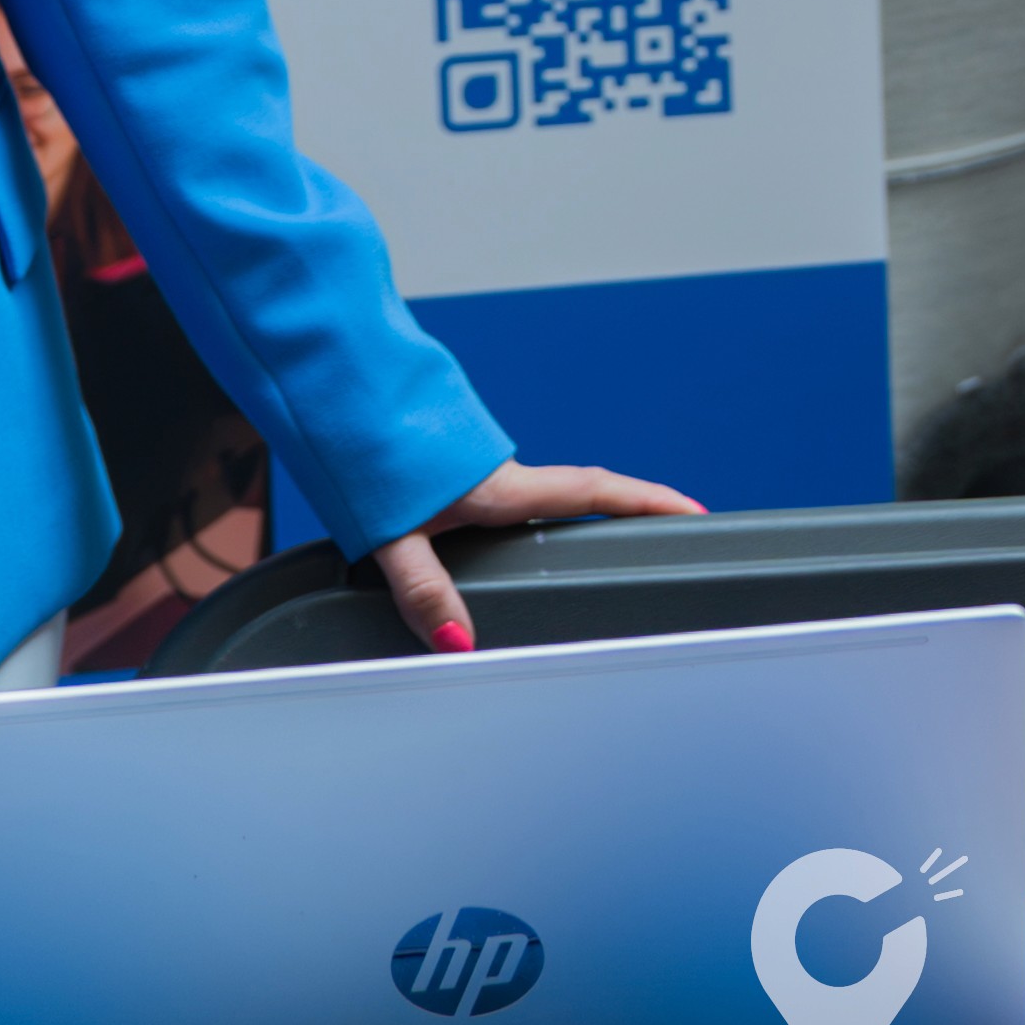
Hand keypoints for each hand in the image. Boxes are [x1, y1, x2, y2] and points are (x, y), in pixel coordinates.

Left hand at [372, 459, 701, 653]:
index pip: (595, 493)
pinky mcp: (452, 463)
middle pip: (582, 490)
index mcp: (501, 487)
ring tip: (606, 535)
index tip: (696, 513)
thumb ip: (424, 590)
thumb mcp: (393, 533)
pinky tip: (512, 529)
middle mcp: (498, 474)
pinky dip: (531, 507)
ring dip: (580, 505)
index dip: (649, 503)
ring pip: (542, 490)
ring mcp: (477, 466)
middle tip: (668, 527)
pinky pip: (509, 489)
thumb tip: (458, 641)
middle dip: (629, 506)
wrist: (329, 382)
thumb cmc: (360, 451)